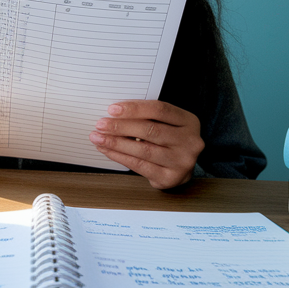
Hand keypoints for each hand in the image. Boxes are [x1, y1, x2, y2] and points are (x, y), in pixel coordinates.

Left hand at [89, 101, 203, 188]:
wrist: (182, 167)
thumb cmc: (169, 140)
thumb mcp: (166, 123)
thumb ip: (147, 117)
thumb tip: (114, 114)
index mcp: (189, 121)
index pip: (160, 110)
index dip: (135, 108)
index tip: (112, 109)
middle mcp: (190, 141)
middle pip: (150, 130)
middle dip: (121, 127)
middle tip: (100, 124)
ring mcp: (182, 161)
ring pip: (143, 150)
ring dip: (116, 143)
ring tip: (98, 138)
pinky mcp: (170, 178)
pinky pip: (140, 166)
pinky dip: (120, 157)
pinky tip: (107, 151)